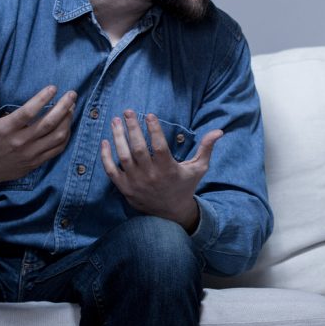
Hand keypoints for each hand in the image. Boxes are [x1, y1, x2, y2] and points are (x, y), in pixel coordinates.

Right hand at [0, 77, 75, 196]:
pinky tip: (68, 125)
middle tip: (72, 94)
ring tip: (72, 107)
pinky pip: (57, 149)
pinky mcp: (37, 161)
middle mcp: (20, 142)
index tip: (53, 88)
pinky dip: (66, 136)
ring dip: (68, 121)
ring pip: (57, 136)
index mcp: (5, 129)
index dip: (42, 99)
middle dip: (64, 107)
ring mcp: (31, 153)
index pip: (28, 112)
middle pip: (48, 123)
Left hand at [100, 110, 223, 231]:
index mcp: (168, 169)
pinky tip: (105, 142)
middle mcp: (151, 176)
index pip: (159, 145)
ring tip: (115, 121)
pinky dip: (106, 156)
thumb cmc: (185, 186)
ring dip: (118, 137)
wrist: (172, 213)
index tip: (149, 115)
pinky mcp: (125, 188)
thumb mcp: (198, 168)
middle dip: (132, 127)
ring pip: (123, 156)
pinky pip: (111, 170)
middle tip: (127, 111)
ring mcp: (136, 182)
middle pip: (138, 148)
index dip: (153, 129)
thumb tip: (219, 131)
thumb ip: (206, 148)